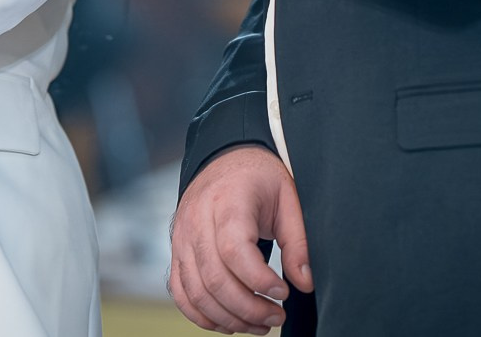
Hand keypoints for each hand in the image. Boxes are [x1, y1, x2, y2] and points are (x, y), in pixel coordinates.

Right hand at [169, 145, 311, 333]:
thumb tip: (304, 283)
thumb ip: (298, 241)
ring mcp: (181, 238)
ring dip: (229, 318)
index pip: (234, 250)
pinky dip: (203, 316)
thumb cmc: (258, 178)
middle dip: (248, 308)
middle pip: (214, 278)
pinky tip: (230, 322)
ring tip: (260, 324)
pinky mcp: (176, 252)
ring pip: (196, 292)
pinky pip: (181, 293)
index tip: (283, 292)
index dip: (258, 280)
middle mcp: (197, 220)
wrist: (224, 160)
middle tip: (276, 317)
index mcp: (227, 200)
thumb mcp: (288, 199)